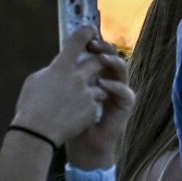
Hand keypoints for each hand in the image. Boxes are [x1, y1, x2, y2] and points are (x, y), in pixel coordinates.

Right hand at [12, 28, 109, 148]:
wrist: (36, 134)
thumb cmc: (30, 106)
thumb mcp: (35, 81)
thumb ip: (52, 70)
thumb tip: (59, 66)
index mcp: (61, 67)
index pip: (79, 41)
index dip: (87, 32)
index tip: (91, 31)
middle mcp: (77, 78)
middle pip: (99, 60)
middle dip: (100, 60)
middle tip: (99, 61)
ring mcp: (87, 94)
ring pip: (101, 84)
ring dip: (96, 87)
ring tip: (84, 96)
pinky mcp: (92, 109)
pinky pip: (97, 103)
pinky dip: (90, 106)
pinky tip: (79, 113)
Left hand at [65, 37, 133, 169]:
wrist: (80, 144)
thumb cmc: (69, 119)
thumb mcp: (63, 94)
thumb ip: (63, 78)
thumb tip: (55, 59)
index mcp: (94, 73)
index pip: (97, 52)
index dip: (93, 42)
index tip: (83, 35)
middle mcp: (109, 78)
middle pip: (112, 55)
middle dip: (105, 47)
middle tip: (94, 43)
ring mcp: (118, 91)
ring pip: (123, 69)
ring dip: (113, 61)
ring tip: (101, 58)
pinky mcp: (124, 106)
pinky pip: (126, 92)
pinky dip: (115, 86)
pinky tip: (102, 83)